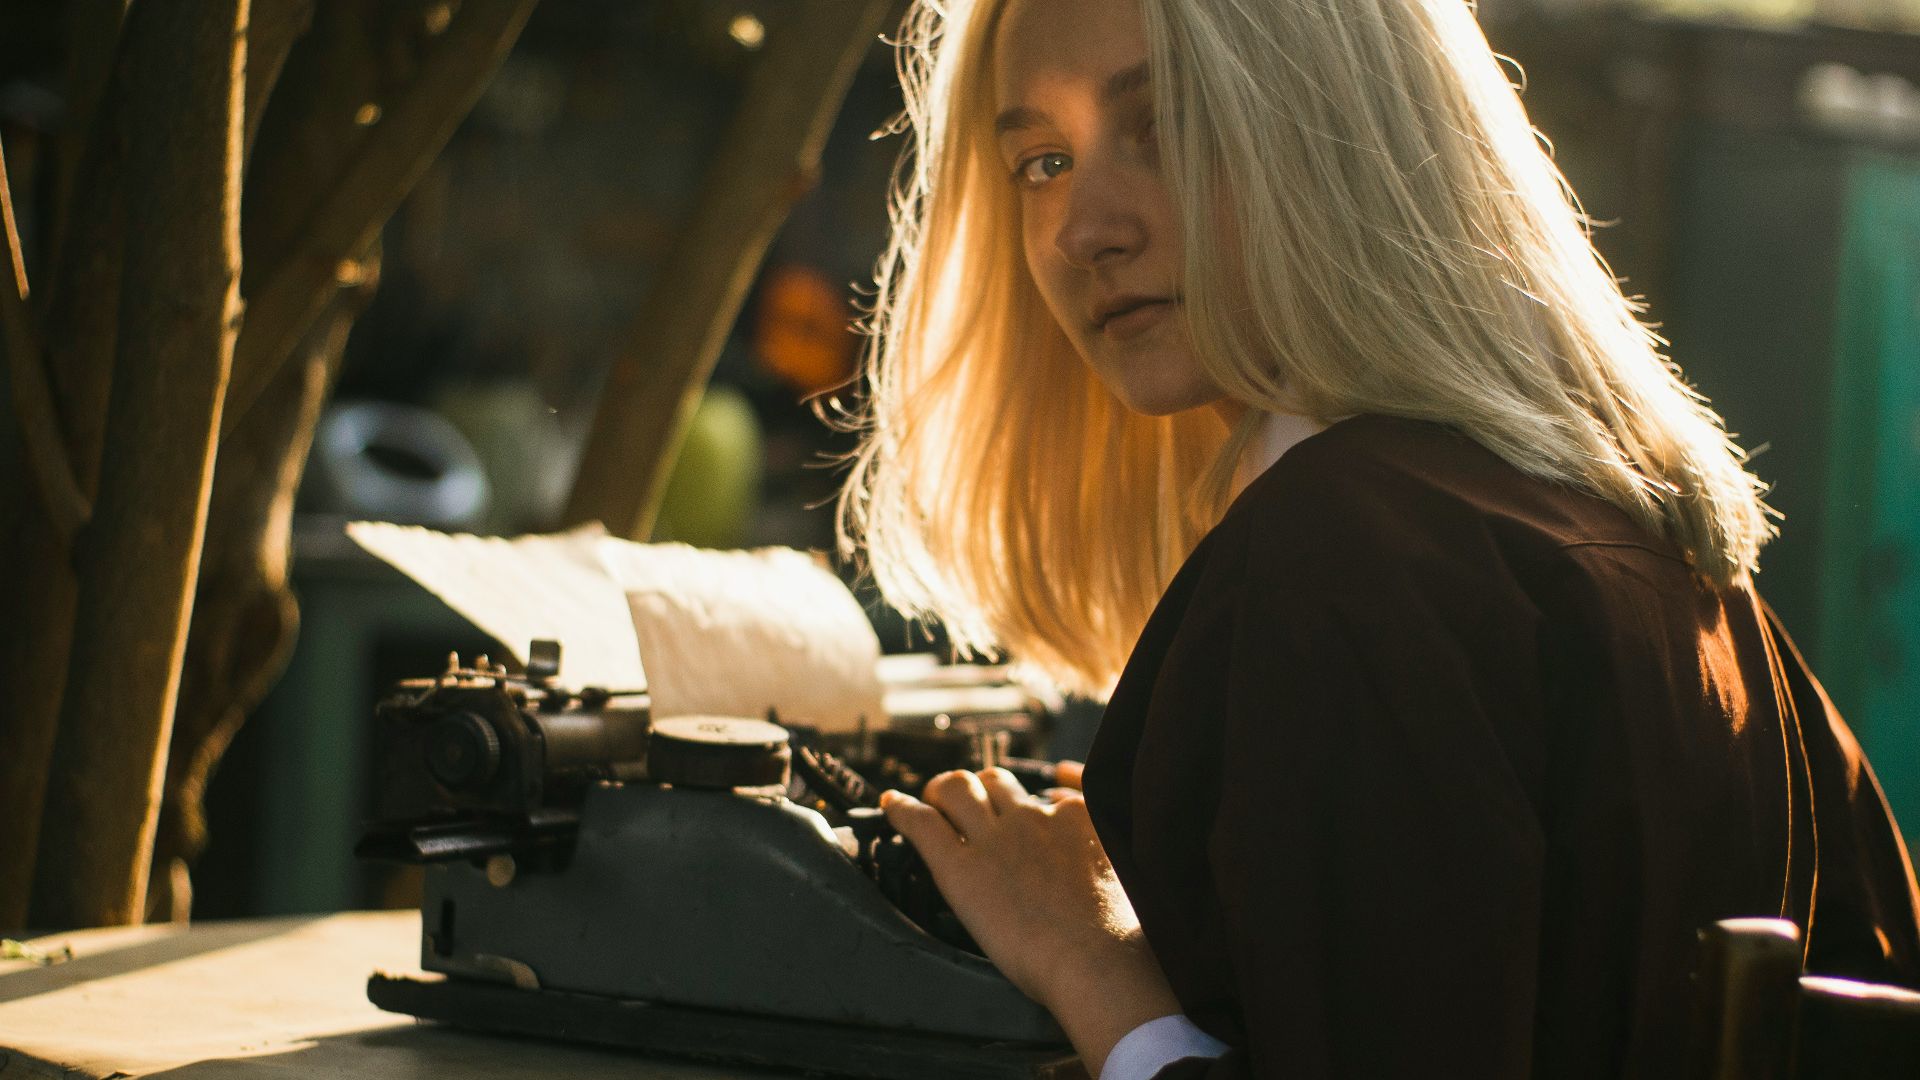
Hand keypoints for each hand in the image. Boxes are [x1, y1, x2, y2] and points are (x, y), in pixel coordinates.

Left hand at [882, 767, 1181, 1072]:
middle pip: (997, 783)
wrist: (1098, 961)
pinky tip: (890, 803)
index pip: (1048, 795)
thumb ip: (1115, 850)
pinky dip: (901, 807)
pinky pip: (920, 822)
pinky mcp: (960, 868)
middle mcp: (1033, 817)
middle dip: (980, 788)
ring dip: (940, 789)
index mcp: (1078, 817)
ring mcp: (995, 840)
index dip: (1033, 804)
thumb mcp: (1136, 876)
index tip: (1028, 813)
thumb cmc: (1124, 936)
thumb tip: (1102, 842)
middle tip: (966, 802)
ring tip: (929, 797)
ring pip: (956, 789)